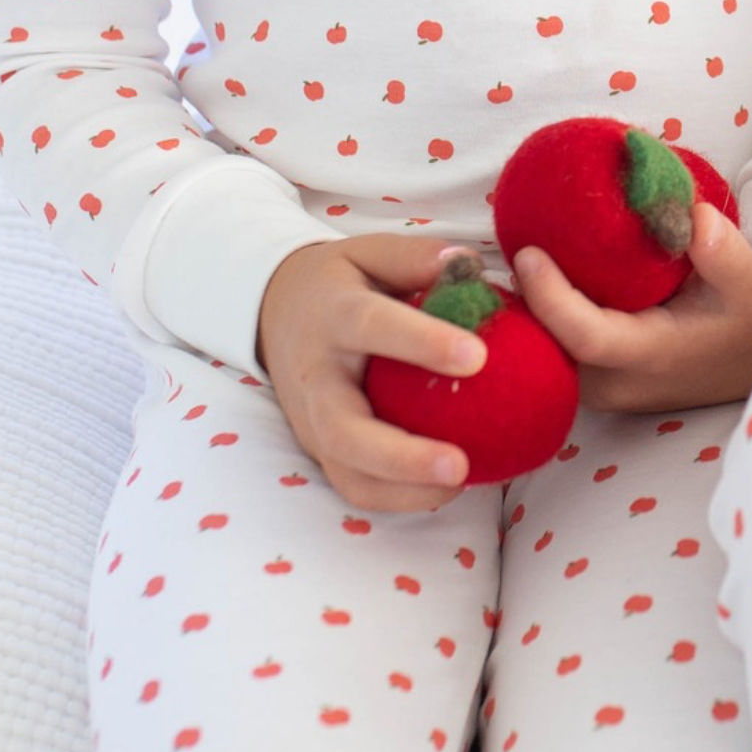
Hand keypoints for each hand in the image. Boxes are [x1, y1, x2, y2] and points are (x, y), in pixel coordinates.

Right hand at [257, 235, 485, 512]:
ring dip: (403, 489)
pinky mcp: (320, 450)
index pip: (373, 328)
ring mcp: (313, 421)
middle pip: (344, 429)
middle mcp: (316, 376)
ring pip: (347, 471)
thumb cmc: (341, 283)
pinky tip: (449, 489)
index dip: (423, 342)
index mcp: (333, 315)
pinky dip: (399, 498)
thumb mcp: (368, 253)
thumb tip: (466, 265)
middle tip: (459, 465)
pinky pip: (355, 486)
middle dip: (400, 455)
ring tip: (462, 484)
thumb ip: (414, 258)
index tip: (477, 356)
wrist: (274, 312)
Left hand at [514, 202, 751, 413]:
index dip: (550, 298)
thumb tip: (694, 216)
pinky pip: (549, 353)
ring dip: (522, 311)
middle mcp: (618, 382)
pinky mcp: (593, 385)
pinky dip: (535, 318)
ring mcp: (601, 391)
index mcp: (653, 355)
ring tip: (507, 258)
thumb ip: (724, 251)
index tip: (528, 252)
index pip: (586, 337)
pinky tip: (528, 280)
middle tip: (496, 247)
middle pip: (547, 348)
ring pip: (541, 355)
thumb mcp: (750, 281)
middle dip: (519, 301)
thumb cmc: (749, 317)